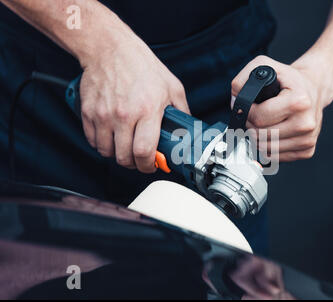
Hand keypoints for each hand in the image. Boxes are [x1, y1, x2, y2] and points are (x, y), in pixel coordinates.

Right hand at [79, 36, 189, 172]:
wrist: (109, 48)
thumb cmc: (141, 65)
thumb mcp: (172, 86)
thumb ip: (182, 111)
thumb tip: (188, 129)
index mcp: (147, 110)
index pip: (144, 151)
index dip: (148, 166)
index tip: (151, 165)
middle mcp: (124, 115)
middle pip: (124, 157)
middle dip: (133, 164)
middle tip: (139, 158)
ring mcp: (103, 115)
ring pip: (106, 152)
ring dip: (117, 154)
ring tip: (125, 146)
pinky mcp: (88, 113)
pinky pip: (92, 141)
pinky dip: (102, 144)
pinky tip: (111, 136)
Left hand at [231, 55, 332, 161]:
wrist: (314, 88)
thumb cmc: (289, 80)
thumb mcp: (265, 66)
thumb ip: (243, 80)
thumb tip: (234, 102)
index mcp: (299, 102)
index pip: (260, 118)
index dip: (247, 112)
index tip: (249, 106)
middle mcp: (306, 123)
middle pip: (261, 136)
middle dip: (251, 125)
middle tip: (255, 115)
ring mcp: (308, 139)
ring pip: (266, 149)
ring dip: (258, 138)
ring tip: (264, 123)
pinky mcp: (307, 150)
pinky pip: (276, 156)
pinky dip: (269, 147)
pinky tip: (273, 133)